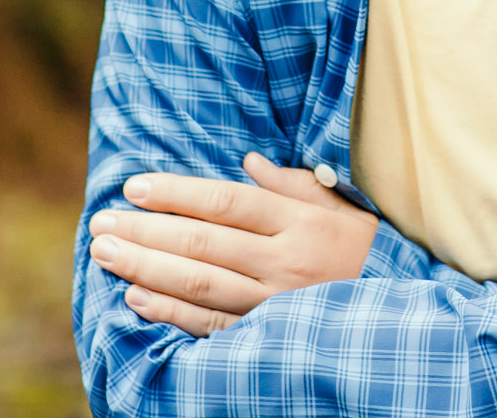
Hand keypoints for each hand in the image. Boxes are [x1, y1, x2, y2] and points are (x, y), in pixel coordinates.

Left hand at [88, 152, 380, 336]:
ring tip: (106, 254)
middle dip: (146, 231)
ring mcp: (274, 302)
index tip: (134, 187)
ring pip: (200, 283)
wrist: (395, 309)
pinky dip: (170, 312)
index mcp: (299, 221)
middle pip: (203, 242)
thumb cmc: (359, 245)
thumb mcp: (334, 204)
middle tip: (102, 223)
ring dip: (147, 267)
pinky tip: (137, 297)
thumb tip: (248, 161)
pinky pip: (211, 324)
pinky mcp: (267, 335)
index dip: (176, 192)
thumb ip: (290, 182)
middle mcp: (284, 260)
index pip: (226, 202)